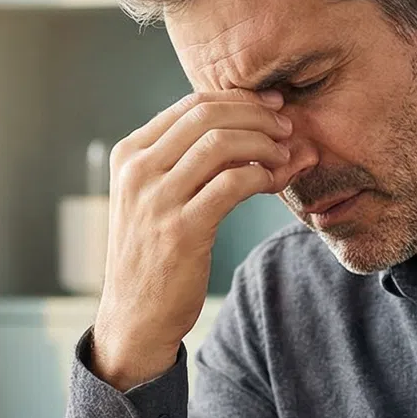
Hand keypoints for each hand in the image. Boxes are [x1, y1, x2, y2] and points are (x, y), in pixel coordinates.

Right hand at [90, 89, 313, 390]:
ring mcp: (156, 199)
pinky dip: (261, 176)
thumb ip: (185, 160)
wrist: (135, 317)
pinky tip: (273, 183)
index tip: (272, 108)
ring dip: (264, 144)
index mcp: (129, 154)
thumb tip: (245, 124)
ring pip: (221, 144)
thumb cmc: (154, 254)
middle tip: (287, 127)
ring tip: (285, 157)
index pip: (192, 104)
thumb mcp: (154, 197)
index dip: (240, 99)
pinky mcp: (181, 230)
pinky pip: (232, 184)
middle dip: (257, 115)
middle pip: (208, 115)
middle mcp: (137, 170)